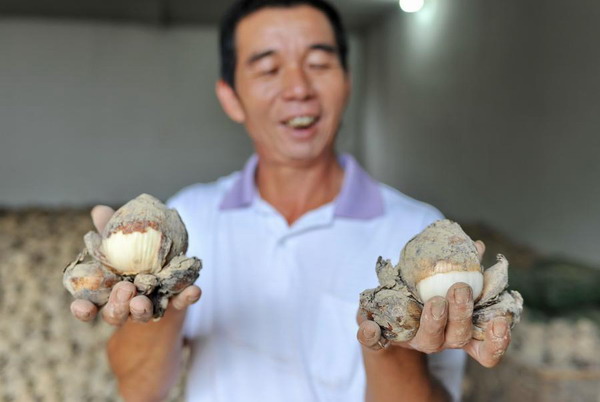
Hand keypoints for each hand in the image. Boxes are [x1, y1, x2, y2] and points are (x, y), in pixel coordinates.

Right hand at [69, 205, 200, 324]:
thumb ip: (109, 230)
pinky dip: (187, 297)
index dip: (83, 310)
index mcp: (106, 293)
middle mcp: (126, 306)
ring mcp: (151, 307)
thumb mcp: (120, 241)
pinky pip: (181, 302)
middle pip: (115, 314)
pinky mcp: (175, 303)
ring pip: (143, 314)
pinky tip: (194, 290)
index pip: (89, 307)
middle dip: (118, 305)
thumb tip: (100, 210)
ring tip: (142, 301)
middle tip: (124, 290)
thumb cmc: (133, 254)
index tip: (80, 307)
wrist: (164, 265)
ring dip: (142, 308)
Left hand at [357, 241, 510, 367]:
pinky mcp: (381, 339)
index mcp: (459, 330)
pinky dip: (371, 335)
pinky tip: (369, 327)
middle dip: (462, 314)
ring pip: (428, 341)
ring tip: (435, 301)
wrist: (388, 314)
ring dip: (433, 321)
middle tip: (460, 289)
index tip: (500, 319)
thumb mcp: (444, 276)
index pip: (486, 349)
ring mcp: (413, 341)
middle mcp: (441, 339)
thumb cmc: (424, 292)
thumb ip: (462, 264)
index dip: (497, 340)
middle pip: (458, 337)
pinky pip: (374, 341)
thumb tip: (477, 245)